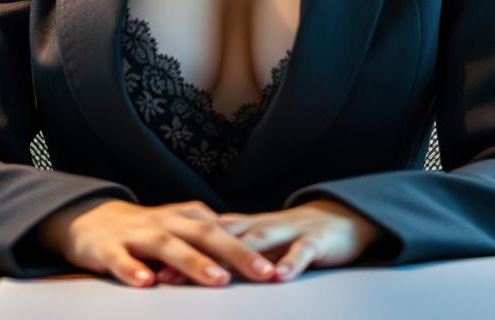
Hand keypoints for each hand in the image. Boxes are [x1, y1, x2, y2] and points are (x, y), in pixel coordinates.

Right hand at [44, 198, 280, 287]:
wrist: (91, 219)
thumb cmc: (144, 230)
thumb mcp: (178, 228)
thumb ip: (207, 237)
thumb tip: (248, 249)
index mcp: (184, 218)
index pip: (223, 232)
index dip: (250, 247)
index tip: (277, 268)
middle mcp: (165, 222)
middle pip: (204, 234)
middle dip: (235, 253)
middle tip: (263, 273)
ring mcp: (137, 234)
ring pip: (168, 246)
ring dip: (193, 262)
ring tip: (218, 280)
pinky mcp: (108, 249)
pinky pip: (121, 259)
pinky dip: (133, 270)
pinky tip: (145, 283)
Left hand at [155, 198, 383, 284]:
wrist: (341, 218)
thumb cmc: (295, 236)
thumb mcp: (260, 245)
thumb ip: (232, 255)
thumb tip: (196, 270)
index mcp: (247, 227)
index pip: (209, 238)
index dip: (181, 252)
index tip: (153, 268)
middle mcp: (262, 225)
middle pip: (226, 240)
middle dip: (197, 257)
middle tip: (170, 277)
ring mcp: (288, 232)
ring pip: (260, 242)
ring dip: (239, 258)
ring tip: (217, 277)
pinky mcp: (315, 240)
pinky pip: (302, 251)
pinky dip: (290, 262)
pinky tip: (279, 277)